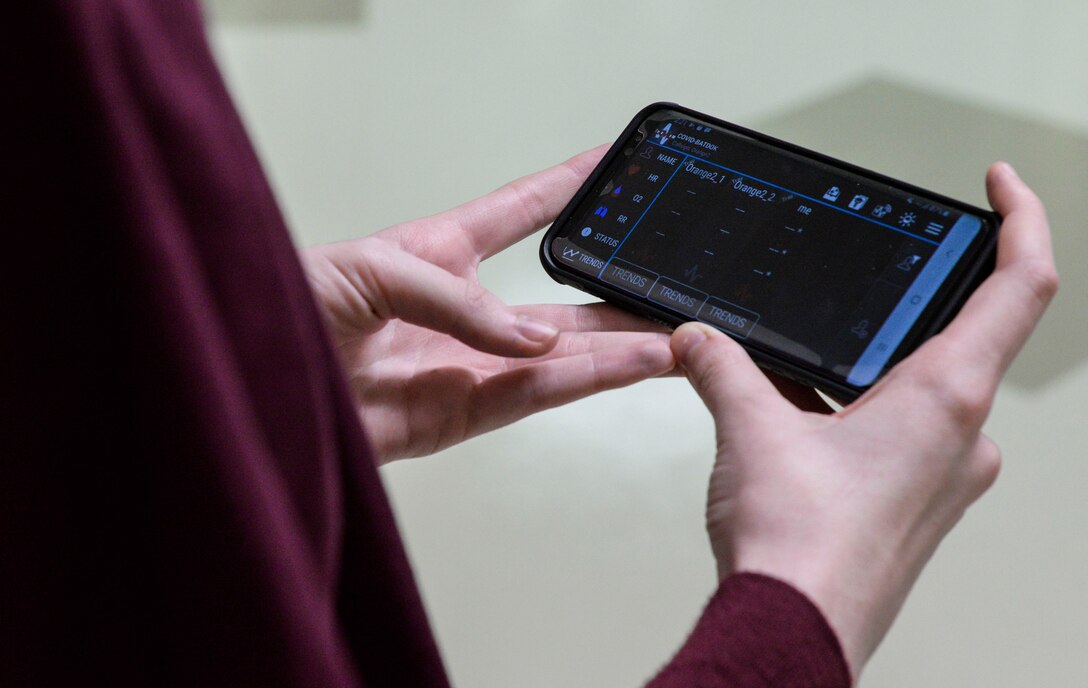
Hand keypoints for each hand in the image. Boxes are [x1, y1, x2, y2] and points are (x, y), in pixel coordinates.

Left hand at [303, 147, 674, 462]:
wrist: (245, 387)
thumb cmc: (281, 309)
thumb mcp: (369, 270)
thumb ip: (456, 297)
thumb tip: (531, 340)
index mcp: (433, 254)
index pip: (517, 213)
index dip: (565, 188)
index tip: (613, 166)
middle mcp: (458, 312)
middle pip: (556, 302)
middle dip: (614, 294)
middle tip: (668, 284)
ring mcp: (462, 366)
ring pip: (559, 358)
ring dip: (618, 349)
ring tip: (674, 338)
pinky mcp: (454, 417)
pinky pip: (530, 399)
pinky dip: (580, 383)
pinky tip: (626, 367)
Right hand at [670, 163, 1056, 680]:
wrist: (794, 631)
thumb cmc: (801, 547)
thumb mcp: (750, 430)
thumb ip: (724, 367)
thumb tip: (700, 338)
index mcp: (946, 397)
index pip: (1023, 284)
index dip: (1019, 218)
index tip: (998, 182)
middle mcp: (963, 435)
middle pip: (974, 331)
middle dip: (914, 299)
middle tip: (868, 281)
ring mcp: (945, 473)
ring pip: (931, 387)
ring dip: (878, 362)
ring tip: (810, 363)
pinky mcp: (917, 502)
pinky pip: (906, 431)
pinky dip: (864, 407)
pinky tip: (804, 417)